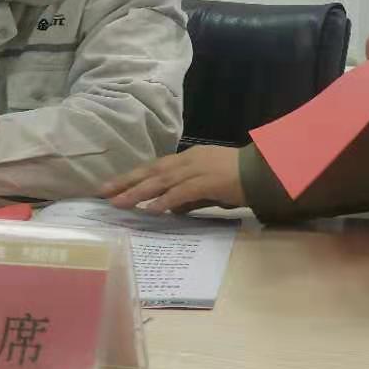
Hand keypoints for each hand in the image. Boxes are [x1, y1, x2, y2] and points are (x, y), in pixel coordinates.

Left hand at [101, 146, 243, 213]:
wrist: (265, 171)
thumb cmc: (239, 179)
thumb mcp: (208, 188)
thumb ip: (188, 198)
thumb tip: (169, 209)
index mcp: (188, 159)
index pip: (154, 167)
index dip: (132, 177)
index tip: (111, 187)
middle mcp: (188, 160)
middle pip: (151, 170)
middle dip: (126, 182)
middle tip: (103, 193)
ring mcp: (198, 169)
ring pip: (161, 180)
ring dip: (138, 192)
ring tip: (119, 203)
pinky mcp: (208, 181)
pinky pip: (182, 191)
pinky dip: (165, 200)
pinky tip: (151, 209)